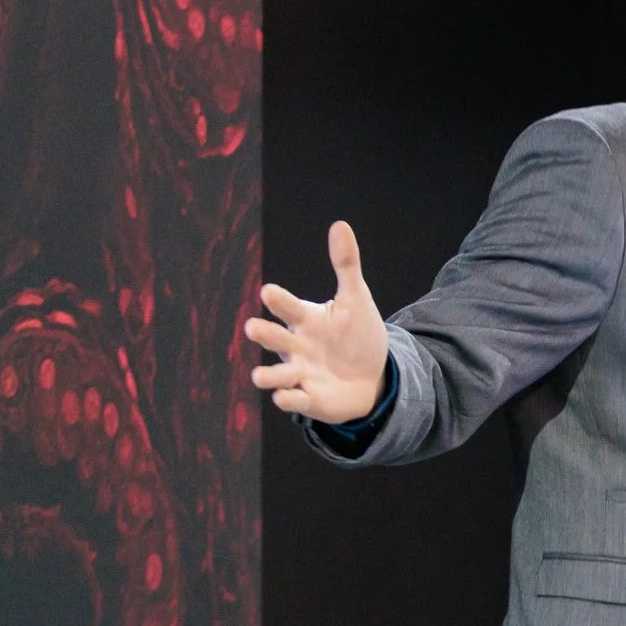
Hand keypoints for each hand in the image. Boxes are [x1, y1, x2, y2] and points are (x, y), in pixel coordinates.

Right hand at [245, 221, 390, 423]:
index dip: (279, 300)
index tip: (269, 291)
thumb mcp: (355, 300)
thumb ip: (346, 264)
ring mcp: (300, 373)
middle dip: (263, 333)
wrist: (372, 376)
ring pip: (276, 374)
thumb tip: (340, 225)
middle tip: (253, 327)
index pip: (288, 306)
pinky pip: (293, 401)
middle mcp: (296, 345)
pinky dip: (289, 399)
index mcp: (305, 319)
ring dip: (269, 375)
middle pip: (273, 337)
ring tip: (261, 376)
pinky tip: (287, 397)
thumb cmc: (356, 335)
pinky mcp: (309, 398)